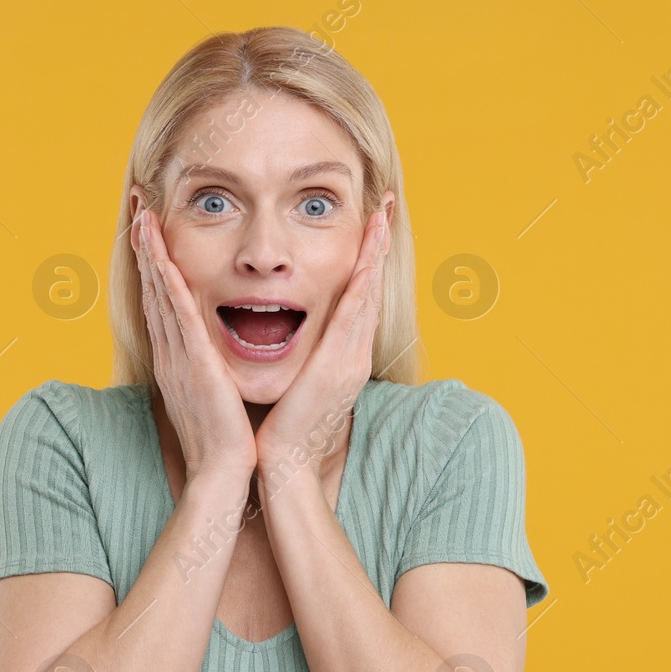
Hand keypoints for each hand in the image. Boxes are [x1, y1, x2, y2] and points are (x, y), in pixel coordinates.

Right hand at [133, 208, 257, 481]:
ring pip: (160, 295)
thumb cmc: (222, 438)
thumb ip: (207, 369)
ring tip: (143, 218)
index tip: (149, 230)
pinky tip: (163, 260)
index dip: (153, 263)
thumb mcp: (211, 393)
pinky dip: (168, 286)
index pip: (160, 300)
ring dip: (151, 255)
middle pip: (152, 289)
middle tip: (138, 208)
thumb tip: (210, 354)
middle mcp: (170, 352)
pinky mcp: (194, 365)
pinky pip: (178, 317)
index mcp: (176, 357)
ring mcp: (178, 357)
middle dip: (145, 247)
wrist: (220, 472)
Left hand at [254, 206, 388, 488]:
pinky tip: (366, 261)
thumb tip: (295, 339)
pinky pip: (352, 318)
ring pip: (366, 295)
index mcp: (343, 356)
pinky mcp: (338, 368)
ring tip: (381, 217)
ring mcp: (350, 360)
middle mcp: (353, 354)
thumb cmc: (284, 429)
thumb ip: (302, 359)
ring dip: (375, 254)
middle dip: (379, 246)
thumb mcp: (298, 384)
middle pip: (370, 288)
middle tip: (386, 205)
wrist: (286, 466)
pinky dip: (362, 286)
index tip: (372, 225)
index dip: (368, 260)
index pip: (358, 297)